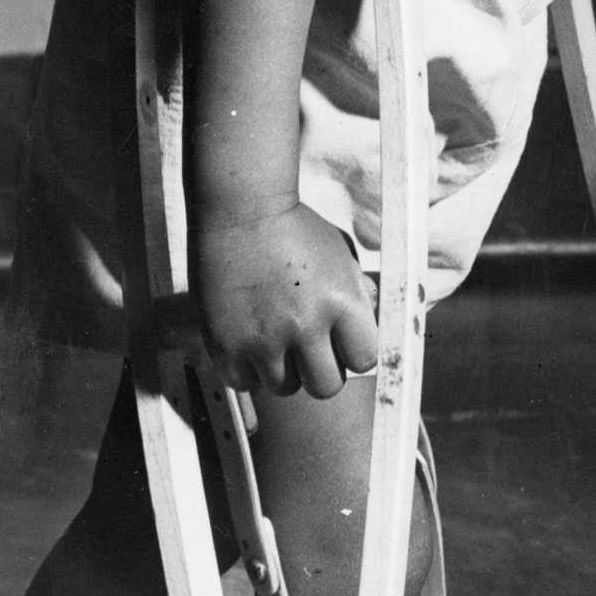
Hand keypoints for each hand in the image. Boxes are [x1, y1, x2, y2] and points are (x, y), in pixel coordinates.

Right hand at [192, 202, 379, 397]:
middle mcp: (304, 325)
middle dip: (322, 370)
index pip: (364, 359)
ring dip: (283, 369)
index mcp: (340, 302)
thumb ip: (358, 296)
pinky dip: (246, 368)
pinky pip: (243, 381)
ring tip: (275, 338)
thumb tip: (371, 329)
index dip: (354, 352)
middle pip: (326, 386)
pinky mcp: (224, 343)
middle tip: (309, 349)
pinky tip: (248, 340)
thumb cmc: (293, 228)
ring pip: (284, 387)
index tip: (343, 343)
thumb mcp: (340, 255)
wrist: (240, 208)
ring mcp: (262, 338)